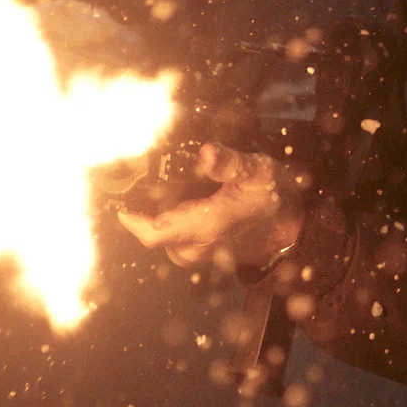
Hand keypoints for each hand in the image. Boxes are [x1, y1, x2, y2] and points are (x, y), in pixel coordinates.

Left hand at [117, 143, 304, 269]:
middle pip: (152, 230)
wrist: (291, 228)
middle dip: (143, 205)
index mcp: (205, 227)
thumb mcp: (258, 172)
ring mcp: (197, 254)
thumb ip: (231, 163)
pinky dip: (168, 218)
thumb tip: (206, 152)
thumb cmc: (273, 197)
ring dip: (157, 212)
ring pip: (161, 234)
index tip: (114, 195)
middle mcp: (195, 247)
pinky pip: (172, 237)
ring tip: (161, 182)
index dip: (129, 216)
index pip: (154, 232)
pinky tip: (177, 196)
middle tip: (139, 174)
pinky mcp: (200, 254)